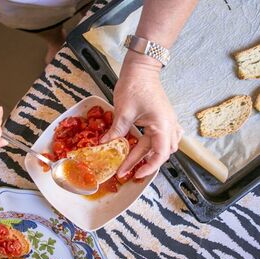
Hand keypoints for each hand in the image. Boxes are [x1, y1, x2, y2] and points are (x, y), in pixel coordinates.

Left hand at [101, 58, 182, 177]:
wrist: (141, 68)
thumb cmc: (135, 85)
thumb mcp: (123, 111)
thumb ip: (116, 131)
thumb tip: (104, 145)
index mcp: (162, 125)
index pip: (160, 154)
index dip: (148, 167)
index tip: (134, 174)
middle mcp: (169, 126)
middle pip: (160, 152)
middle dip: (143, 163)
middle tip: (126, 170)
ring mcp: (168, 122)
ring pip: (163, 146)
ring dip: (149, 156)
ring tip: (134, 162)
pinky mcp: (163, 118)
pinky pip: (164, 137)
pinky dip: (155, 145)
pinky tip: (146, 148)